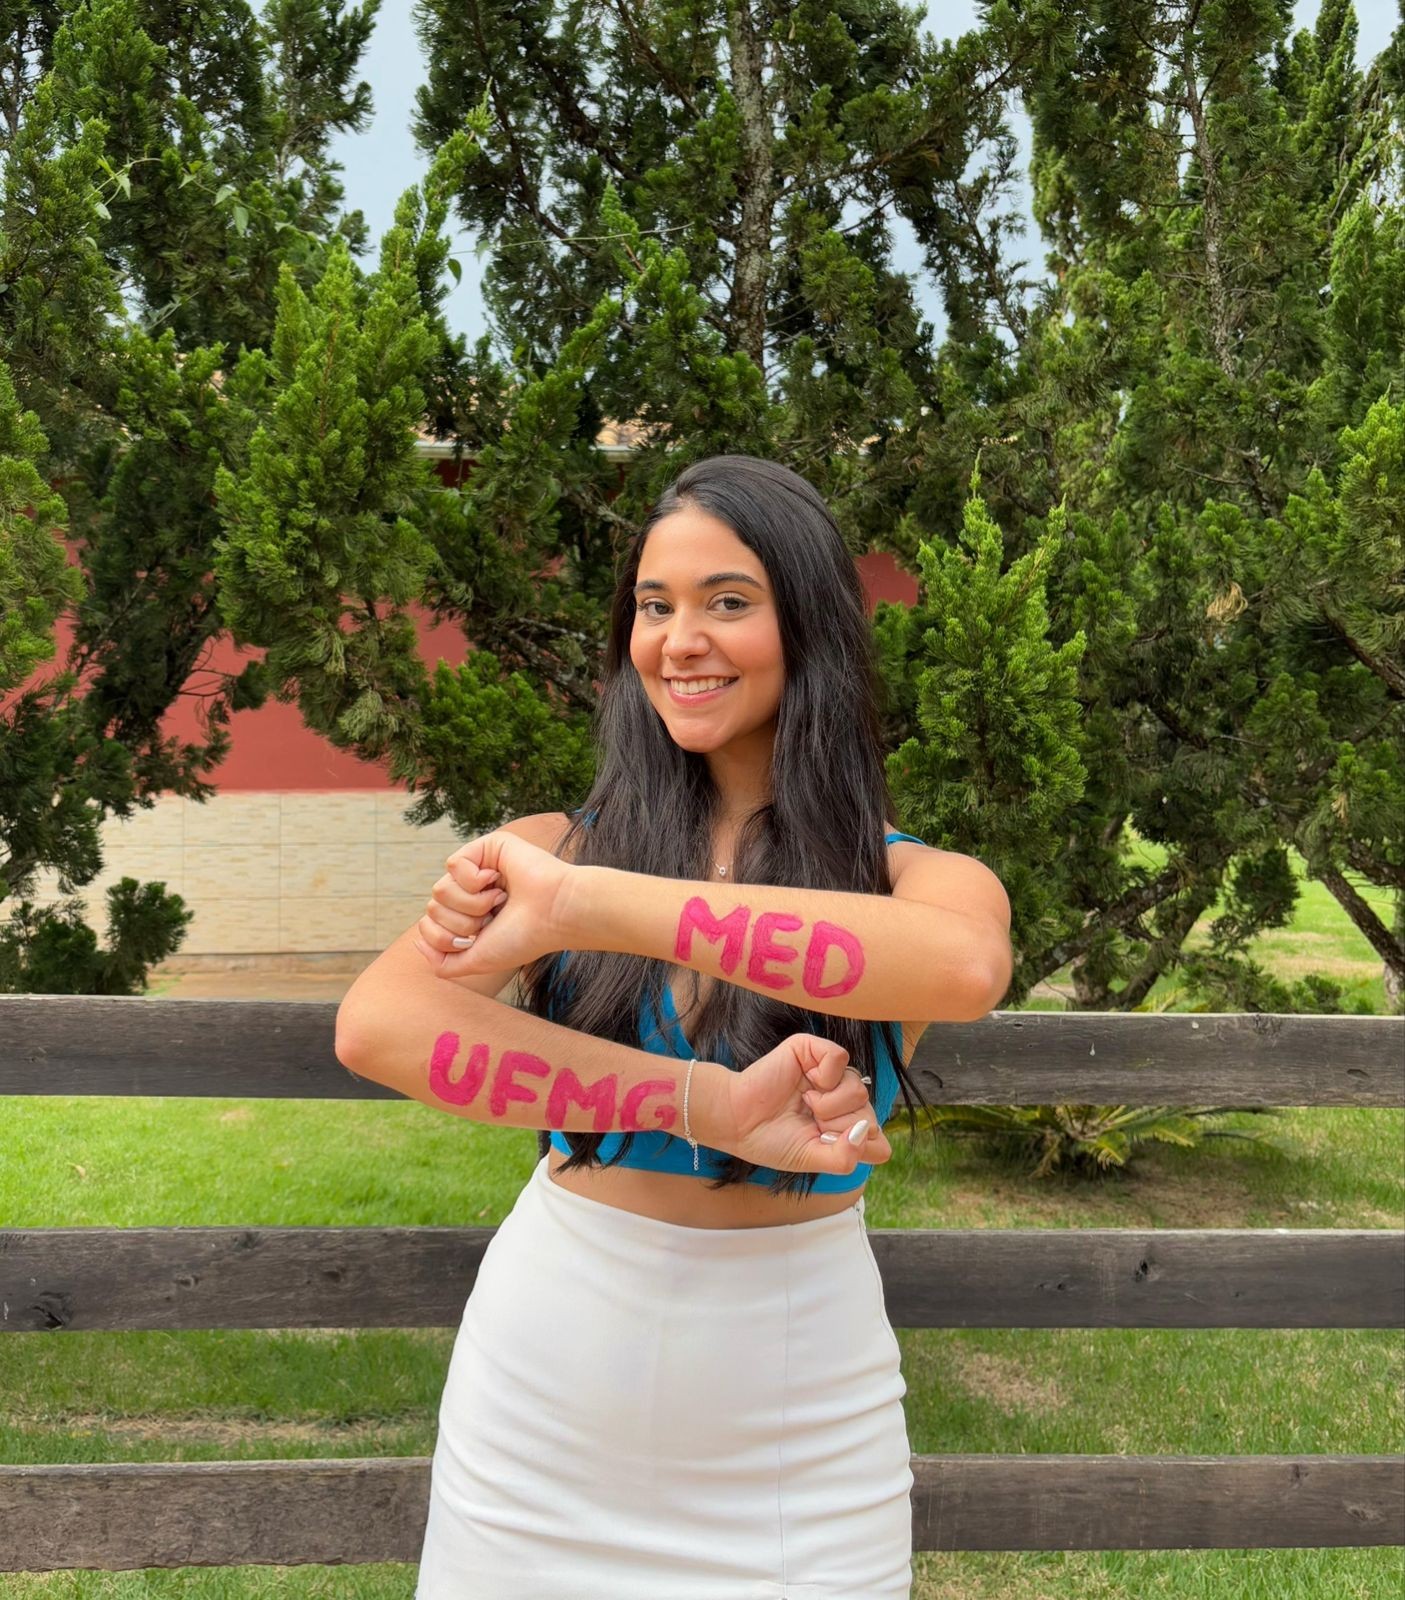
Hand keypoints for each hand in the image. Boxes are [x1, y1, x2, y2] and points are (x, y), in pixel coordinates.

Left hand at [412, 828, 575, 979]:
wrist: (553, 915)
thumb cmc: (523, 938)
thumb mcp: (477, 960)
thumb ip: (443, 963)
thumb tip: (417, 940)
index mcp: (470, 915)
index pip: (431, 925)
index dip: (446, 938)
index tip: (481, 937)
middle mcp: (472, 892)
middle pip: (433, 908)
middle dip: (462, 922)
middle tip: (494, 918)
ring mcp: (478, 869)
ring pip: (440, 889)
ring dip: (471, 903)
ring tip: (499, 900)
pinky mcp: (486, 847)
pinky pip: (453, 864)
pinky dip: (474, 880)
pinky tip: (498, 880)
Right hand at [721, 1033, 891, 1176]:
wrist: (736, 1120)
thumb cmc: (770, 1140)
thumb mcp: (812, 1159)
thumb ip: (845, 1157)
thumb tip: (865, 1130)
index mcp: (843, 1126)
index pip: (879, 1140)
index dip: (857, 1146)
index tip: (826, 1145)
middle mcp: (841, 1100)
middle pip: (869, 1115)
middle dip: (837, 1126)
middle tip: (810, 1124)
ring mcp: (829, 1075)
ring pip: (858, 1089)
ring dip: (829, 1105)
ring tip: (805, 1104)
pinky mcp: (813, 1052)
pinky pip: (840, 1058)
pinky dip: (826, 1075)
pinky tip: (808, 1082)